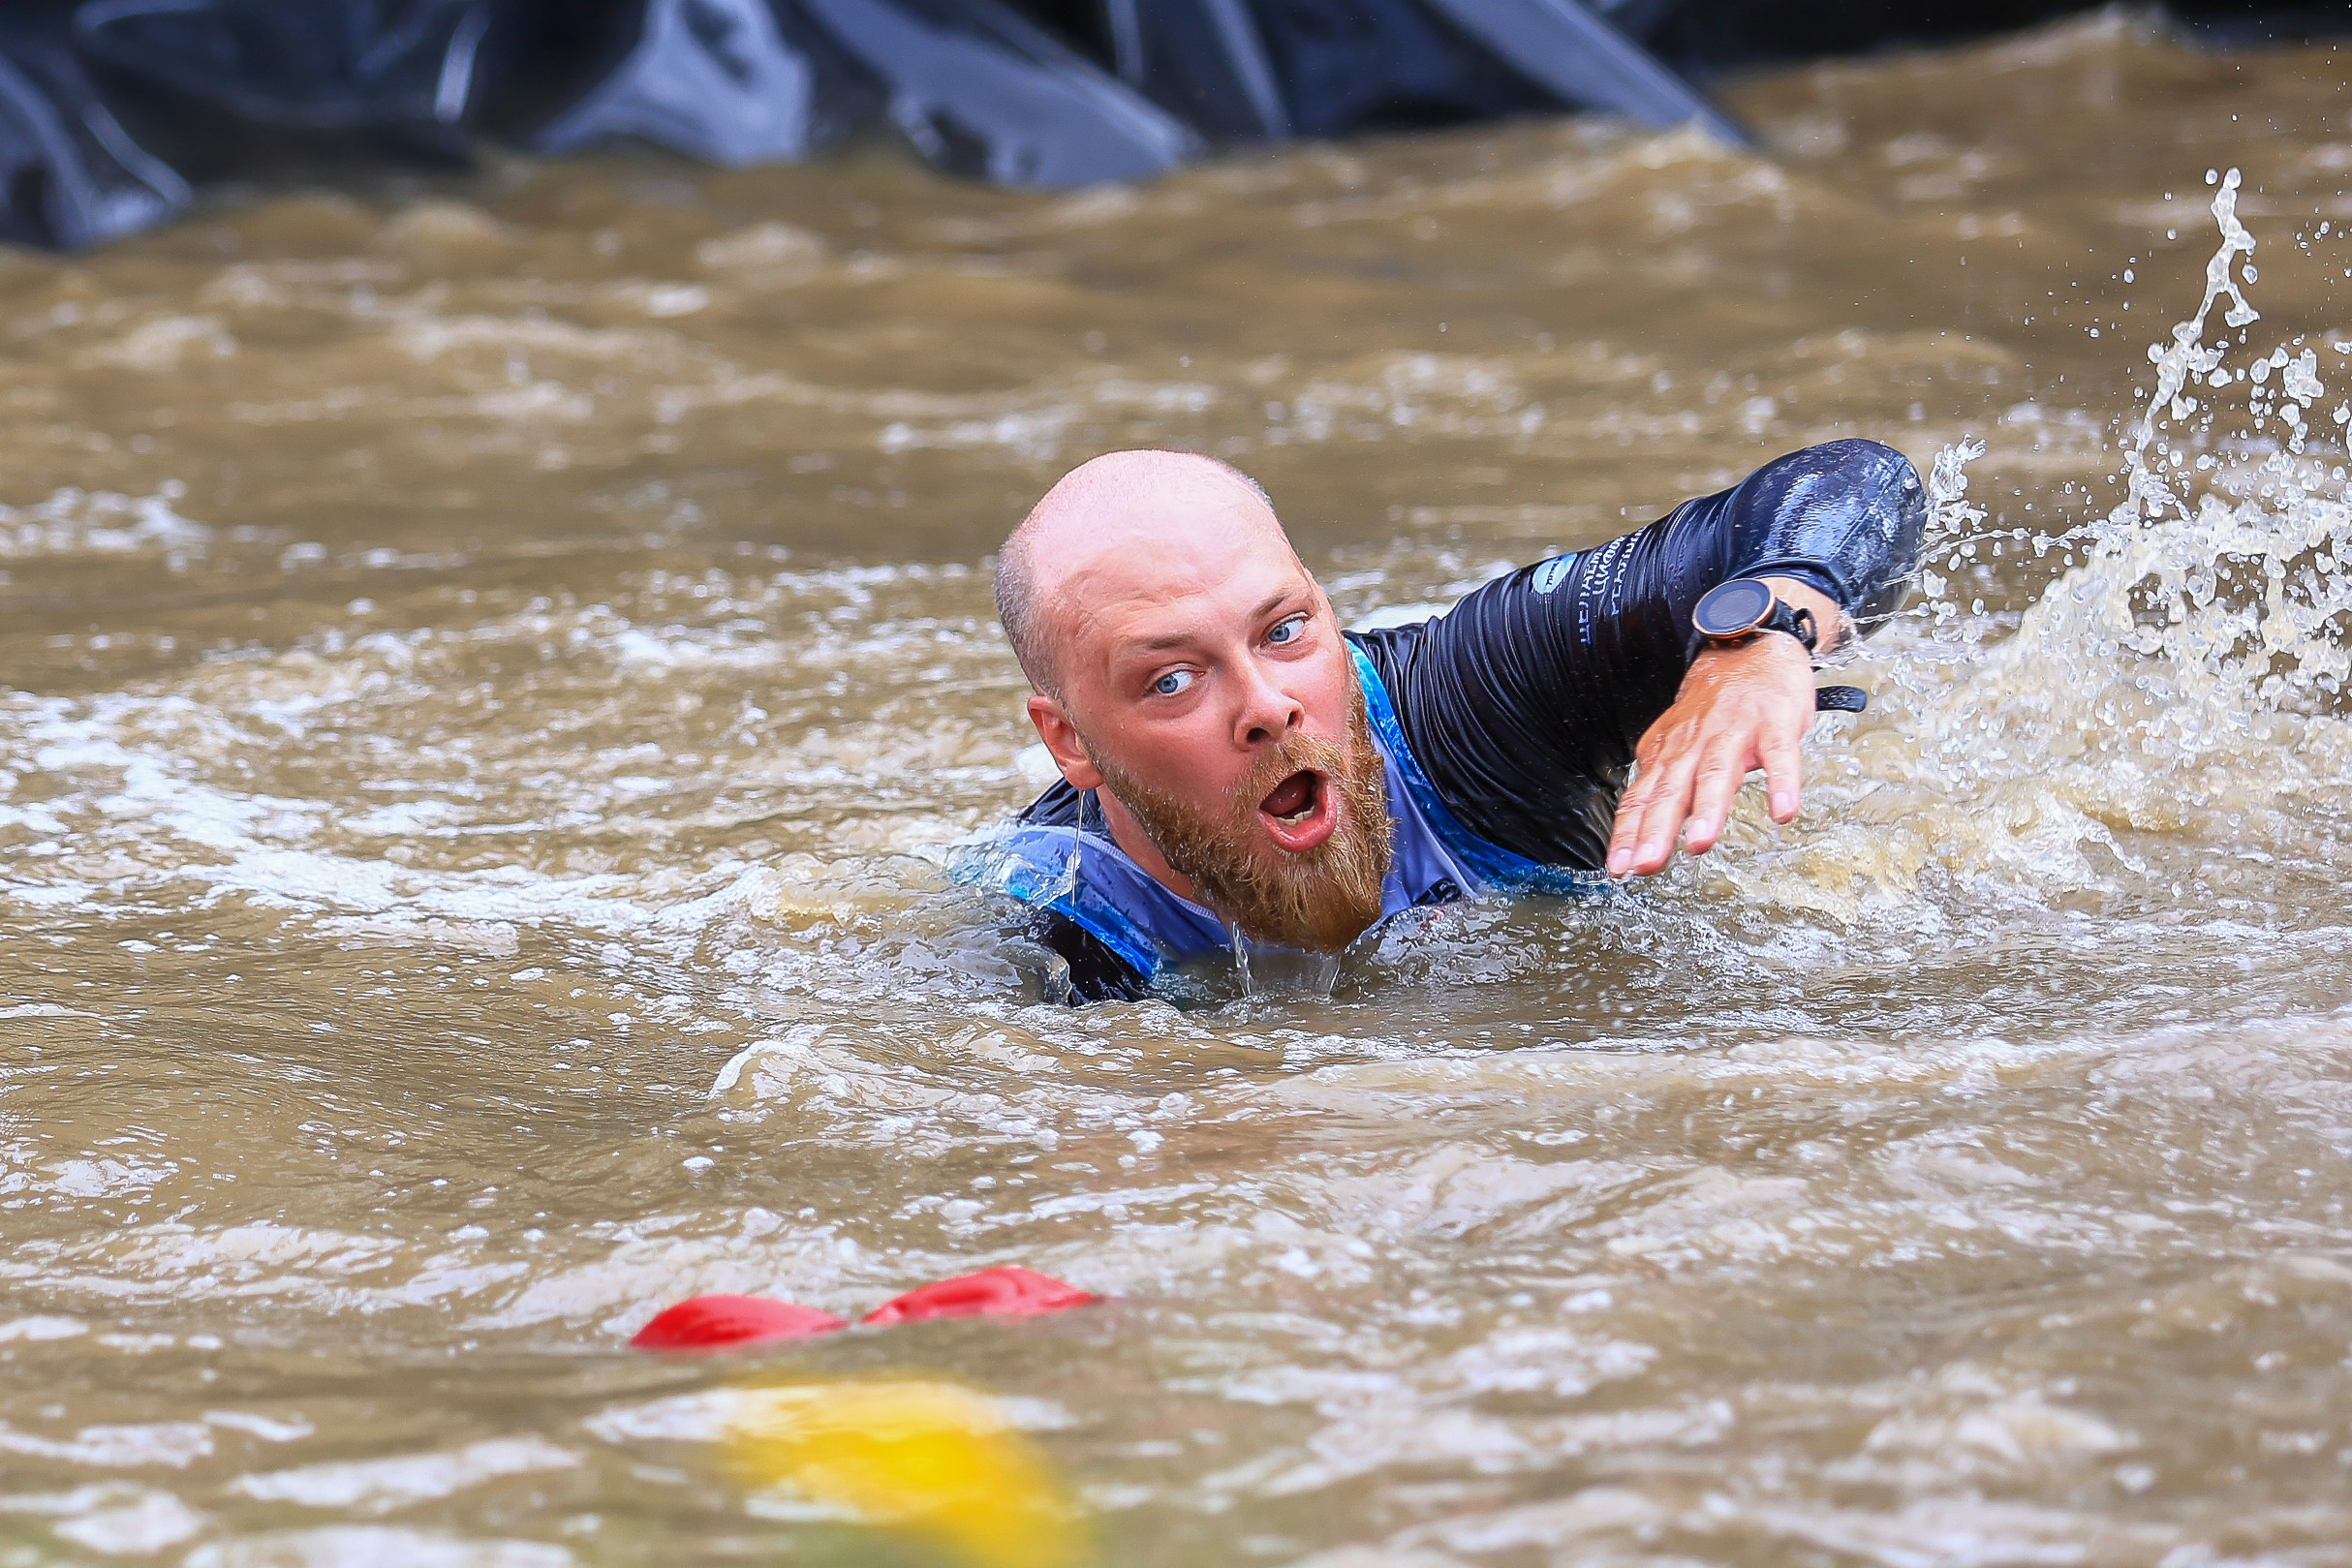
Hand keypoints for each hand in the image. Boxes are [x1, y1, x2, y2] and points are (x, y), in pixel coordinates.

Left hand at [1606, 610, 1827, 878]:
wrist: (1748, 648)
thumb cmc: (1713, 708)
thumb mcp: (1676, 743)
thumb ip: (1661, 784)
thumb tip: (1636, 830)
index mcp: (1668, 753)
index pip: (1641, 797)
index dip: (1628, 833)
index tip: (1618, 869)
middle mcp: (1695, 744)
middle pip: (1673, 790)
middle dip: (1657, 830)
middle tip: (1646, 865)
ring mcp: (1734, 732)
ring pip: (1717, 773)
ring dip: (1709, 810)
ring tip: (1700, 844)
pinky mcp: (1774, 723)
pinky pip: (1779, 756)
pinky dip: (1782, 783)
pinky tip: (1783, 812)